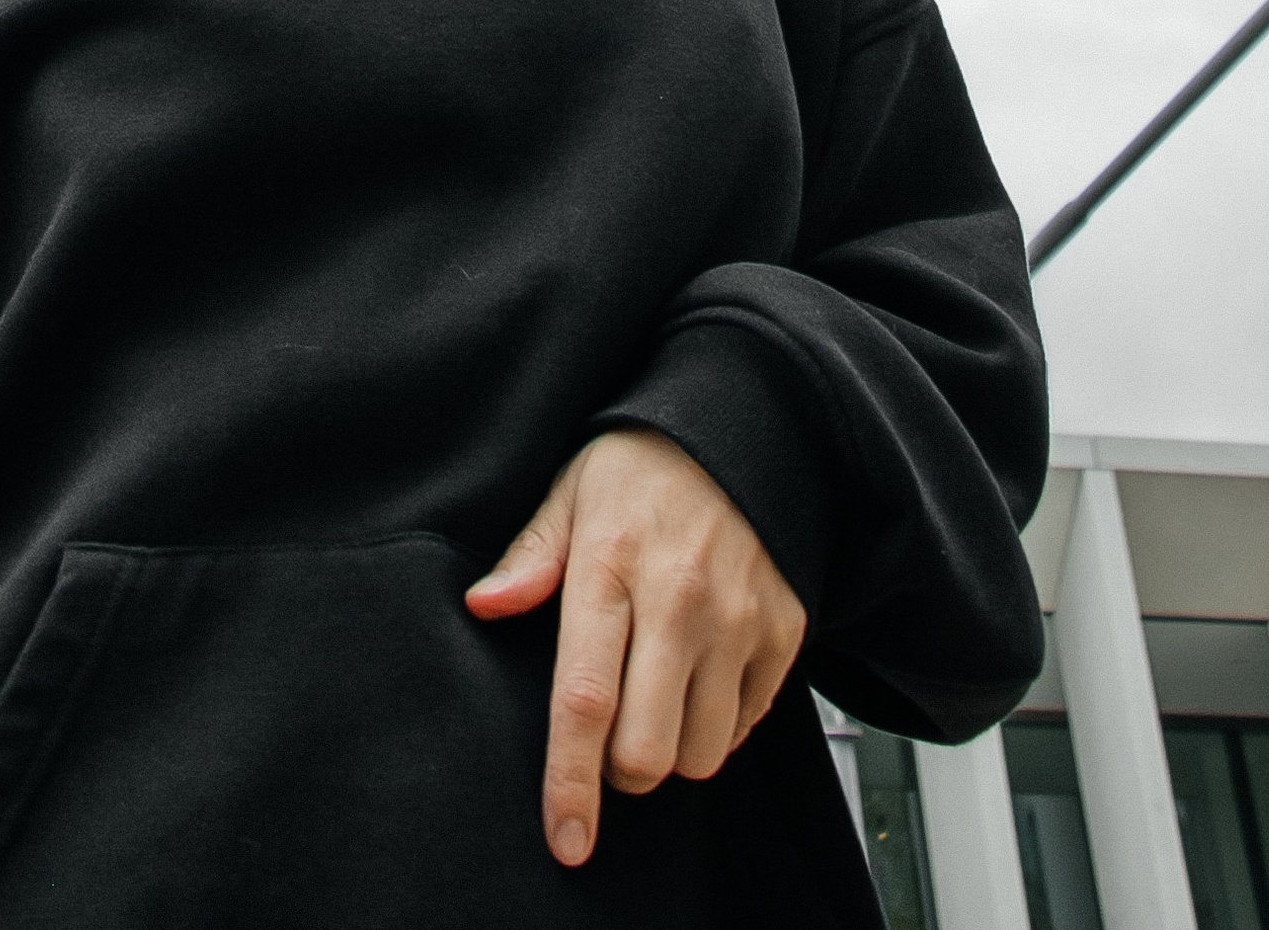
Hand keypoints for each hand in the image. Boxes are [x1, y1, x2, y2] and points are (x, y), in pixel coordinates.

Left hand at [465, 427, 807, 867]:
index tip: (565, 839)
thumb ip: (530, 556)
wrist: (745, 430)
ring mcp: (739, 618)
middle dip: (622, 767)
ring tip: (659, 692)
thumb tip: (483, 605)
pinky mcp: (785, 632)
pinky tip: (702, 673)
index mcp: (612, 565)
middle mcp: (679, 598)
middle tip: (613, 725)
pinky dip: (720, 722)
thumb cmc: (642, 467)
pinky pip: (746, 726)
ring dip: (673, 748)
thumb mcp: (571, 492)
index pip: (584, 699)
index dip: (570, 783)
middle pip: (646, 750)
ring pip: (701, 753)